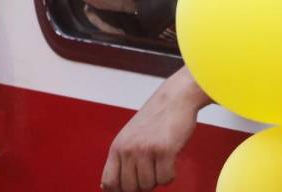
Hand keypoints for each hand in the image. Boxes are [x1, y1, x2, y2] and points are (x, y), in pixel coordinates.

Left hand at [100, 68, 207, 190]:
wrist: (175, 98)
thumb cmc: (155, 119)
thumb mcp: (129, 137)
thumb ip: (120, 160)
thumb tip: (107, 188)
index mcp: (117, 146)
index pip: (109, 183)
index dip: (119, 191)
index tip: (131, 189)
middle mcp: (128, 148)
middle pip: (130, 189)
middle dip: (143, 186)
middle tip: (152, 170)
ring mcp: (145, 149)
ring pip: (149, 186)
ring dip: (158, 178)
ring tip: (161, 160)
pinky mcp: (164, 150)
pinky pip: (166, 179)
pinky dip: (171, 174)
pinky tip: (171, 160)